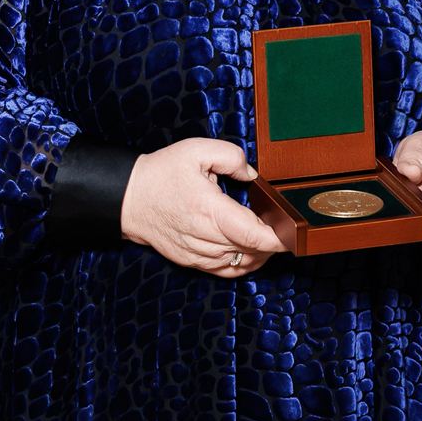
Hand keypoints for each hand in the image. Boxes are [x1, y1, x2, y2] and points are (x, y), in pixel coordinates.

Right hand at [120, 139, 283, 276]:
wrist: (129, 198)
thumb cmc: (161, 173)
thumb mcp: (196, 150)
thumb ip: (231, 156)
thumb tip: (252, 175)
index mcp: (210, 210)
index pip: (254, 235)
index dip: (279, 238)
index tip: (292, 231)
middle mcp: (205, 237)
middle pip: (252, 251)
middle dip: (274, 242)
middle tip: (285, 227)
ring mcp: (198, 254)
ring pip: (242, 263)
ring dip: (260, 253)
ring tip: (270, 237)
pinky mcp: (192, 261)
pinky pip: (226, 271)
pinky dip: (244, 263)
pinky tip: (252, 251)